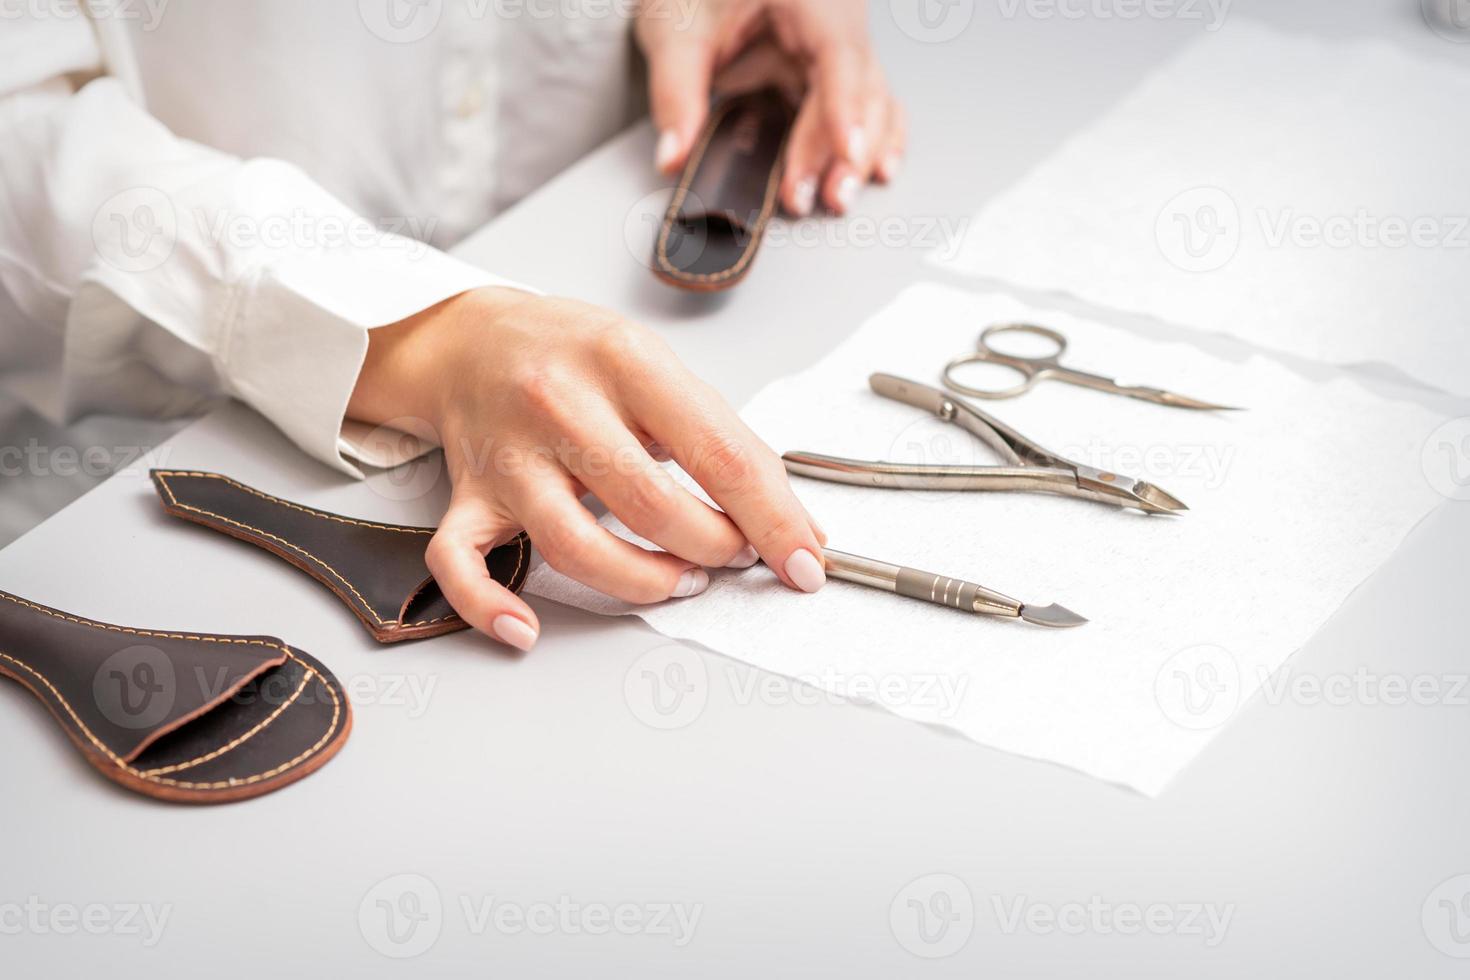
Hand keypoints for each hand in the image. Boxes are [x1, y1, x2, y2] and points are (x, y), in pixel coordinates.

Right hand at [347, 287, 827, 650]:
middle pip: (651, 506)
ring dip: (643, 583)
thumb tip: (794, 525)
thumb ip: (722, 439)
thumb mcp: (657, 366)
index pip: (717, 453)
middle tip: (733, 554)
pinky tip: (526, 628)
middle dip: (713, 548)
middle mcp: (561, 404)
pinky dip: (490, 606)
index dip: (772, 520)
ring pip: (574, 546)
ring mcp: (510, 455)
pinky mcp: (469, 495)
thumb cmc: (577, 356)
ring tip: (679, 579)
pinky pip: (461, 563)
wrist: (472, 340)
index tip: (803, 561)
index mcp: (624, 361)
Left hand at [636, 0, 904, 215]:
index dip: (845, 106)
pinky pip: (866, 102)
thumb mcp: (674, 29)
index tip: (845, 150)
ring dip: (858, 154)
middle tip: (819, 196)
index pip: (838, 52)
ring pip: (871, 100)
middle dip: (843, 149)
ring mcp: (838, 43)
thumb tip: (674, 155)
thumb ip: (676, 93)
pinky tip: (874, 171)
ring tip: (834, 197)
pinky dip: (871, 138)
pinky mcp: (831, 68)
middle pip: (860, 85)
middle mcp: (834, 15)